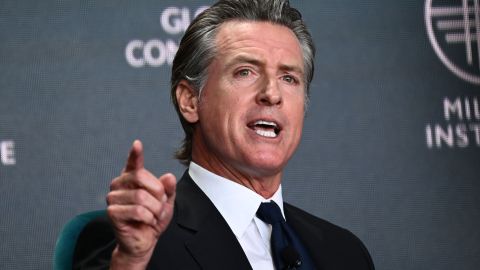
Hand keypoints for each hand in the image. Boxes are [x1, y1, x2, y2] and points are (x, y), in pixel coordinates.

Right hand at [106, 140, 175, 268]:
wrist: (143, 241)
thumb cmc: (153, 219)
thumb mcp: (166, 202)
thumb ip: (169, 189)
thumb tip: (168, 176)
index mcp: (131, 179)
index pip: (133, 163)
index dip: (135, 154)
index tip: (138, 144)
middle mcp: (119, 184)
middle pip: (141, 177)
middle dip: (158, 193)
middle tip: (160, 205)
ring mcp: (113, 197)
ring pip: (141, 197)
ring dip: (155, 209)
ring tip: (155, 216)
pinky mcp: (112, 212)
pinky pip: (137, 211)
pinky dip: (149, 218)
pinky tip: (147, 222)